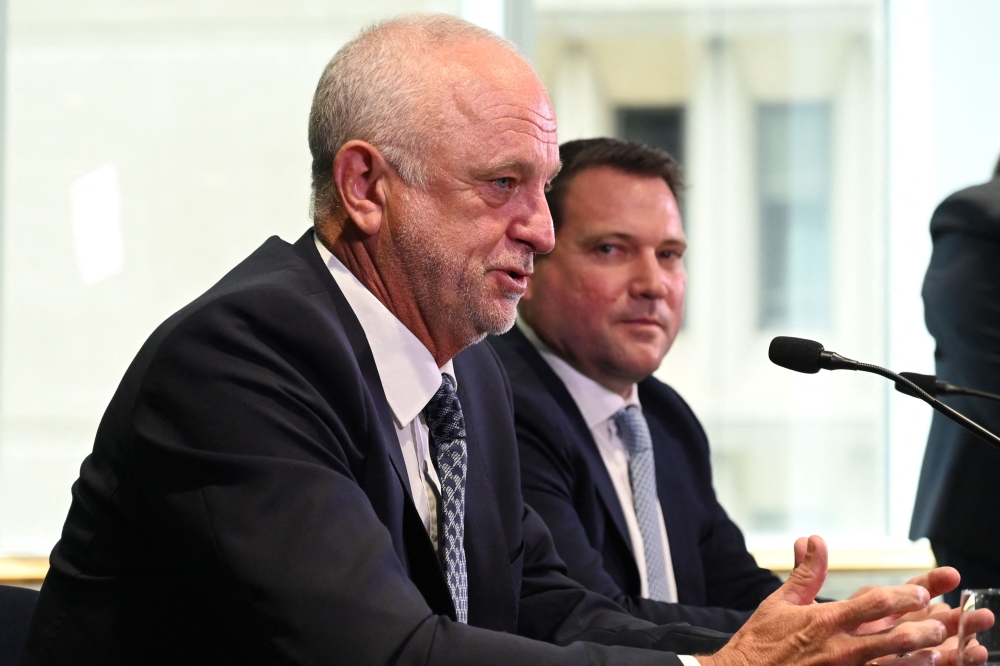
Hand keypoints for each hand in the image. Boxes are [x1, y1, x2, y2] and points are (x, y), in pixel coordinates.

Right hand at [697, 536, 988, 665]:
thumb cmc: (762, 641)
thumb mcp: (780, 602)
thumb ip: (805, 572)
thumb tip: (814, 540)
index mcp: (824, 621)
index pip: (870, 605)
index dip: (899, 597)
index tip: (921, 591)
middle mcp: (838, 648)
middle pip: (890, 637)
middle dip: (920, 627)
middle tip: (941, 619)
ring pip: (891, 664)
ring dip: (918, 656)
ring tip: (941, 648)